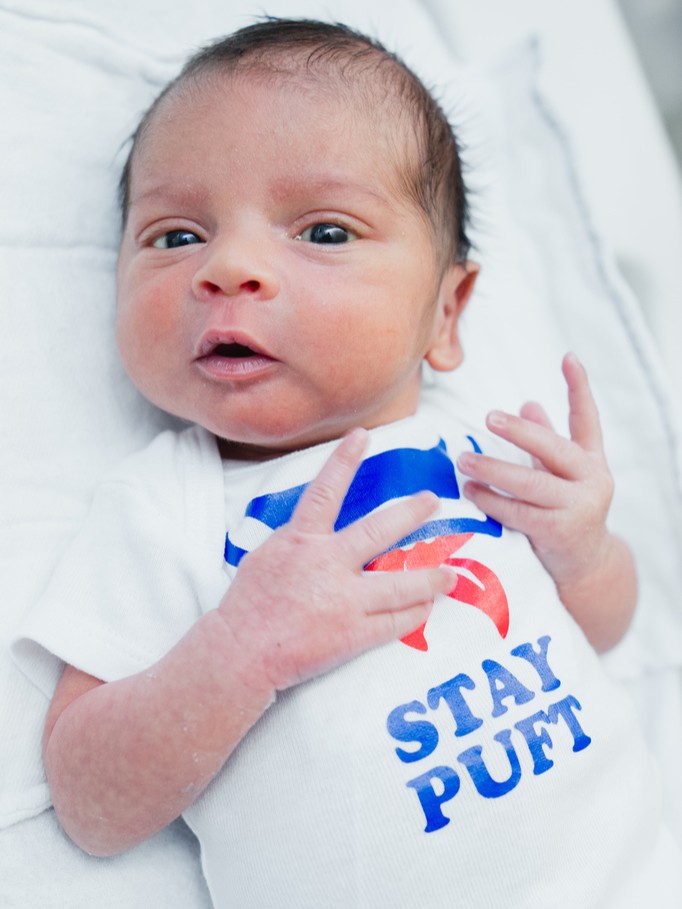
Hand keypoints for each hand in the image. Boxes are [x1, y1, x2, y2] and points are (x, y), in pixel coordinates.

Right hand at [217, 428, 455, 690]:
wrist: (241, 653)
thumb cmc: (249, 603)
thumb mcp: (267, 557)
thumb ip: (299, 539)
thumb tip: (320, 525)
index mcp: (301, 541)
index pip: (325, 491)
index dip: (343, 460)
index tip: (362, 435)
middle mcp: (326, 565)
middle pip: (379, 531)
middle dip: (411, 513)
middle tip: (432, 500)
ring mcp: (343, 601)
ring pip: (400, 585)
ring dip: (430, 578)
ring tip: (450, 575)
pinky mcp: (352, 635)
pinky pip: (394, 623)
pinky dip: (414, 614)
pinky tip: (426, 609)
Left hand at [456, 353, 615, 596]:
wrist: (585, 566)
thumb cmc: (565, 512)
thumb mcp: (560, 475)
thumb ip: (546, 442)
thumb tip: (528, 403)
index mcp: (592, 461)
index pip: (588, 419)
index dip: (580, 387)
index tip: (568, 357)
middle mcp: (591, 481)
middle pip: (554, 448)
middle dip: (520, 432)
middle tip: (489, 417)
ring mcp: (577, 508)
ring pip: (530, 484)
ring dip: (493, 470)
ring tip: (464, 460)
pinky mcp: (558, 533)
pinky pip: (518, 512)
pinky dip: (491, 501)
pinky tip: (470, 492)